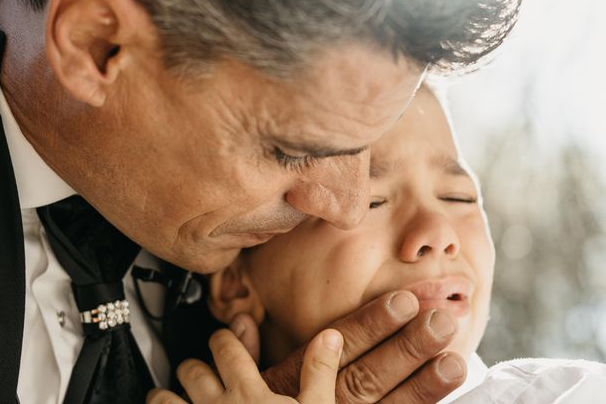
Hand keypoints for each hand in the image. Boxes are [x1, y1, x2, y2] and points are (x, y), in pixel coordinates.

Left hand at [147, 327, 343, 403]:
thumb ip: (318, 372)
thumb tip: (329, 336)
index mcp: (248, 392)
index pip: (226, 349)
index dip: (223, 338)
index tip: (222, 337)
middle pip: (192, 371)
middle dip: (192, 365)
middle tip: (192, 367)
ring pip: (165, 401)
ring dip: (163, 396)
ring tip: (161, 395)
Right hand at [261, 291, 466, 403]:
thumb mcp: (244, 386)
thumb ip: (244, 353)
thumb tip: (240, 319)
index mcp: (297, 381)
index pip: (341, 345)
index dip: (373, 324)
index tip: (404, 301)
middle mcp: (323, 403)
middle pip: (370, 373)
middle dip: (407, 348)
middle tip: (441, 322)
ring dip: (421, 385)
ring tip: (453, 361)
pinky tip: (445, 397)